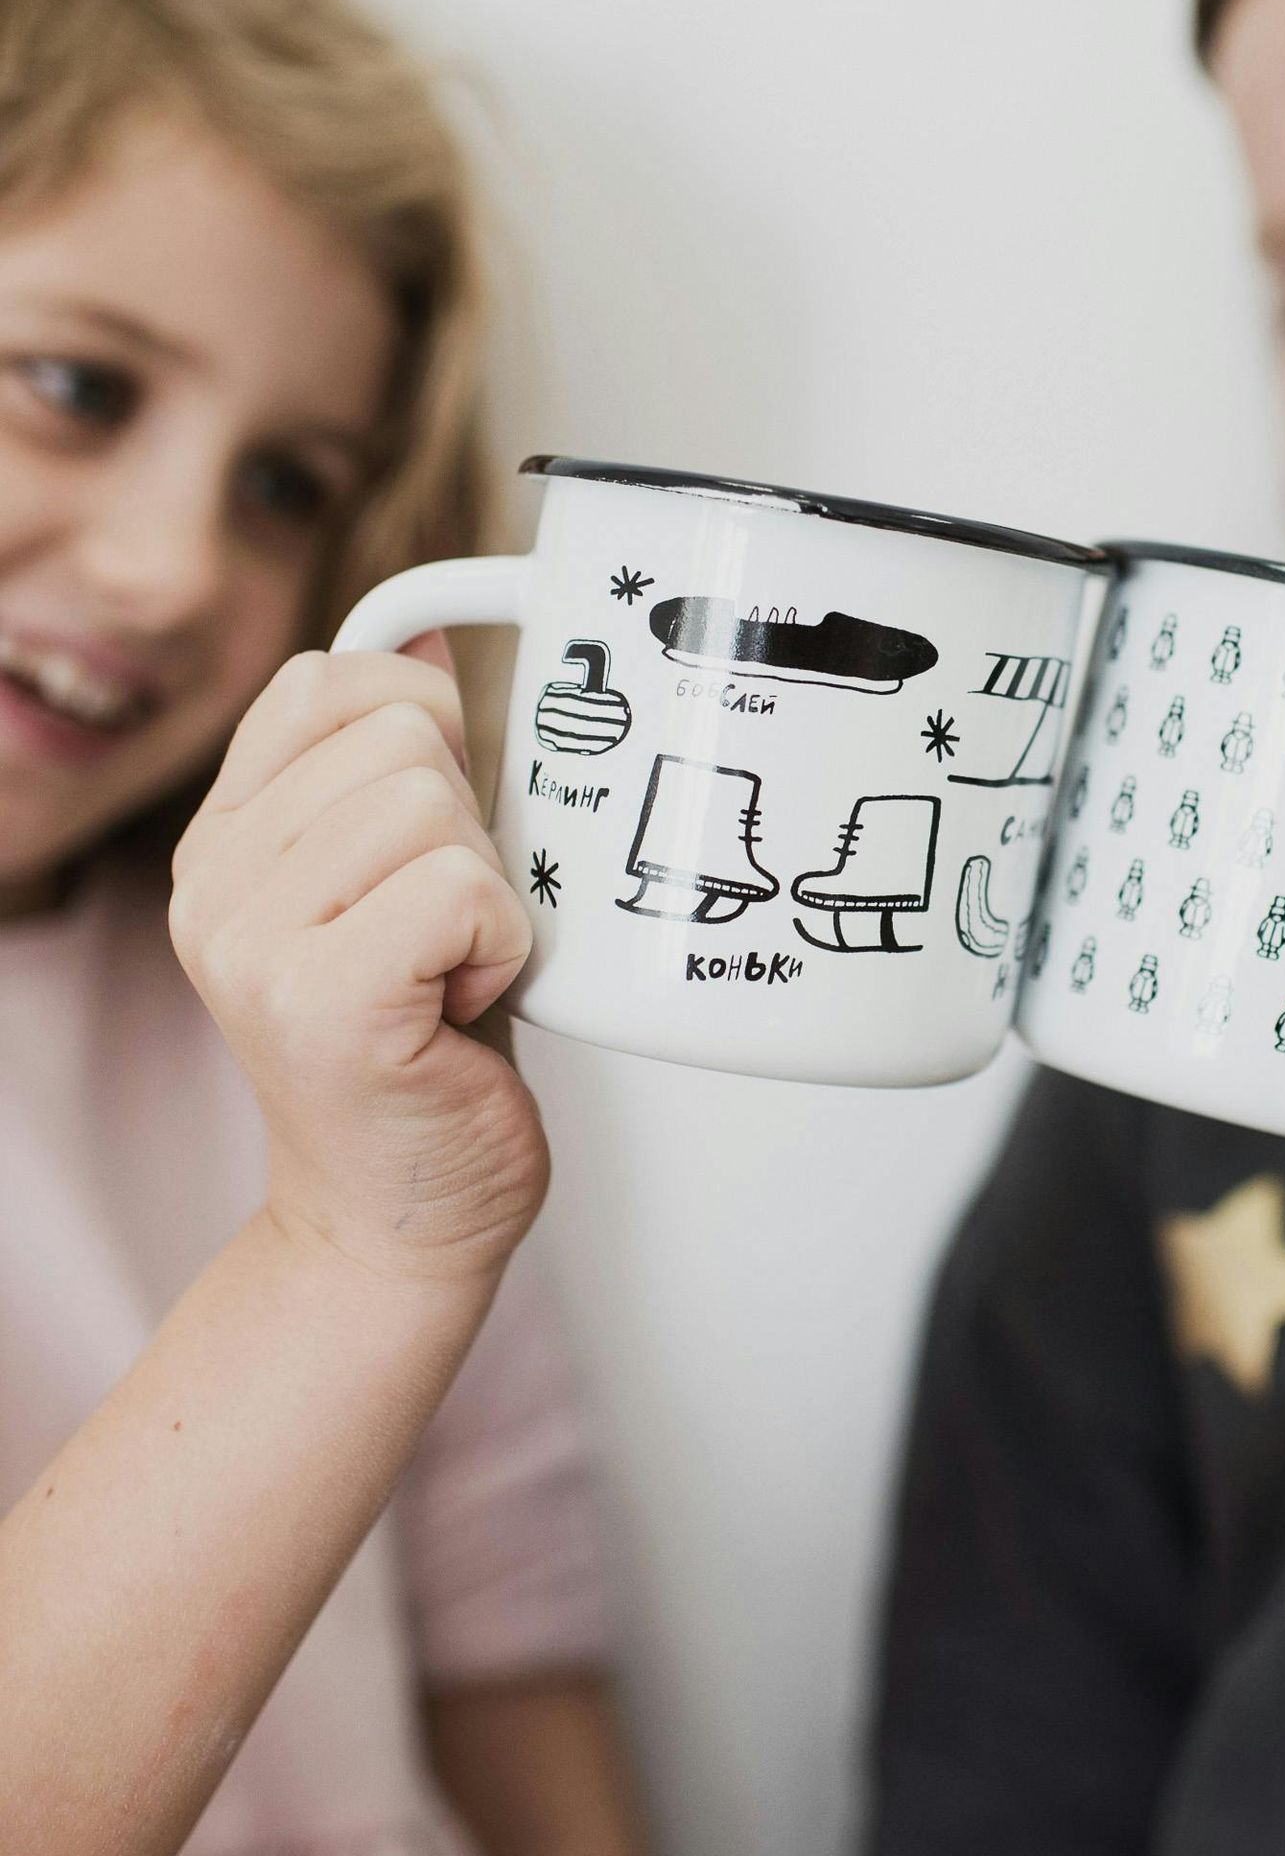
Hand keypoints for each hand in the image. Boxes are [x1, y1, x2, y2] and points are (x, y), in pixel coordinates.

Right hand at [170, 641, 548, 1282]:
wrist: (395, 1224)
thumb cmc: (416, 1062)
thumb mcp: (397, 885)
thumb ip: (396, 768)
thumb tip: (426, 632)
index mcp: (226, 842)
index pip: (325, 682)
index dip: (422, 716)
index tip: (448, 806)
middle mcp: (214, 885)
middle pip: (399, 735)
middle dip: (468, 825)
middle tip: (447, 931)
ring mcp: (252, 944)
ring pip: (432, 805)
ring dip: (490, 892)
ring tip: (453, 972)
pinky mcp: (320, 1001)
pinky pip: (461, 886)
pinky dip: (500, 943)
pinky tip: (464, 1006)